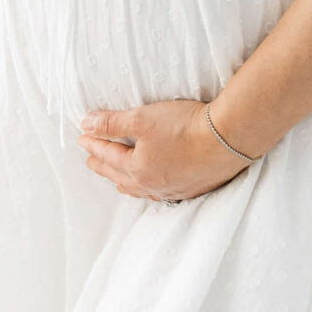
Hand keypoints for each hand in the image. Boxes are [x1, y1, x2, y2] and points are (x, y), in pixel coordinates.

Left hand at [78, 99, 252, 202]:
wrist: (229, 137)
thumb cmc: (185, 126)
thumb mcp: (142, 118)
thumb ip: (112, 123)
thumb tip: (85, 125)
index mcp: (137, 170)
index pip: (108, 155)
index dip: (93, 144)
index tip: (82, 138)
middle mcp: (154, 185)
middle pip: (121, 176)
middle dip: (104, 166)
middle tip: (92, 161)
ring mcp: (175, 190)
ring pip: (141, 188)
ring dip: (125, 181)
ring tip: (118, 179)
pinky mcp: (194, 188)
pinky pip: (163, 192)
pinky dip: (151, 188)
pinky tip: (155, 186)